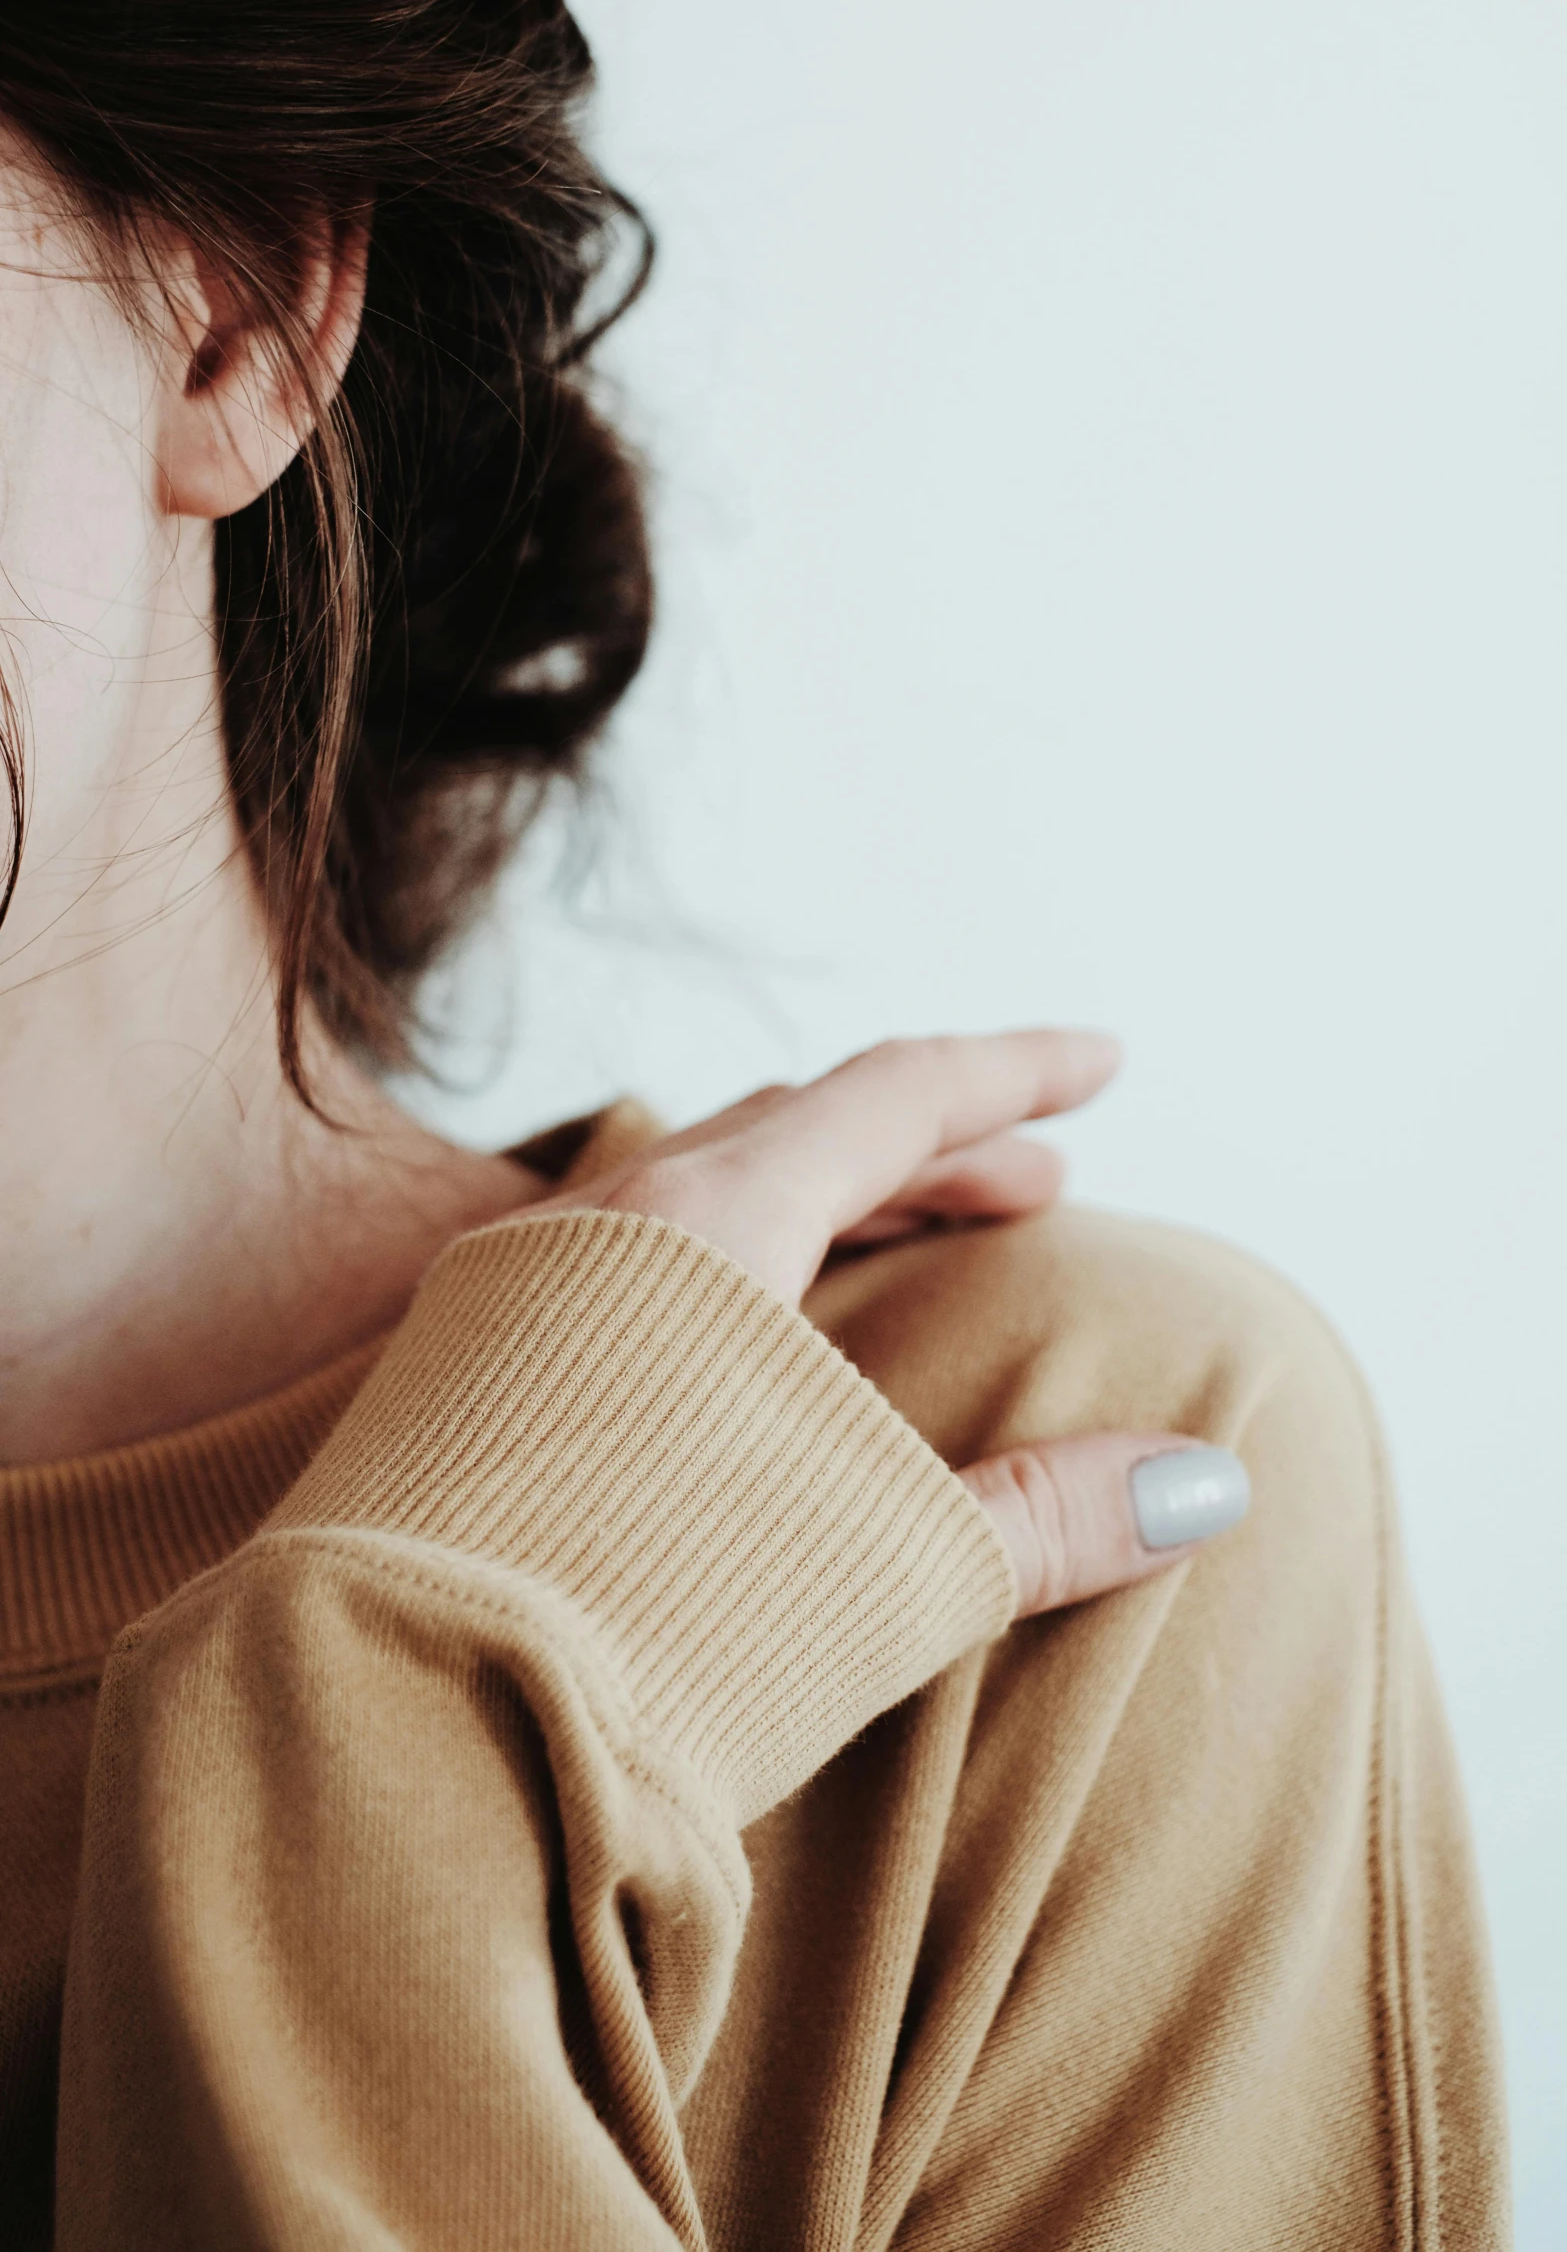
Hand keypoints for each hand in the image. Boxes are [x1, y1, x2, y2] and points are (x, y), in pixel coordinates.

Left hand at [516, 1031, 1249, 1616]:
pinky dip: (724, 1267)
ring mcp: (507, 1296)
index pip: (893, 1096)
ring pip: (696, 1193)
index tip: (1105, 1064)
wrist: (390, 1729)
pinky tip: (739, 1347)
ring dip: (820, 1202)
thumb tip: (1208, 1484)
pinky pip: (618, 1265)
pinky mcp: (452, 1380)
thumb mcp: (892, 1566)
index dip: (1015, 1074)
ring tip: (905, 1245)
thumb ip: (1052, 1515)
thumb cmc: (659, 1630)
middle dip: (931, 1150)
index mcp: (708, 1222)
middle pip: (794, 1132)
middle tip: (1034, 1187)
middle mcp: (597, 1227)